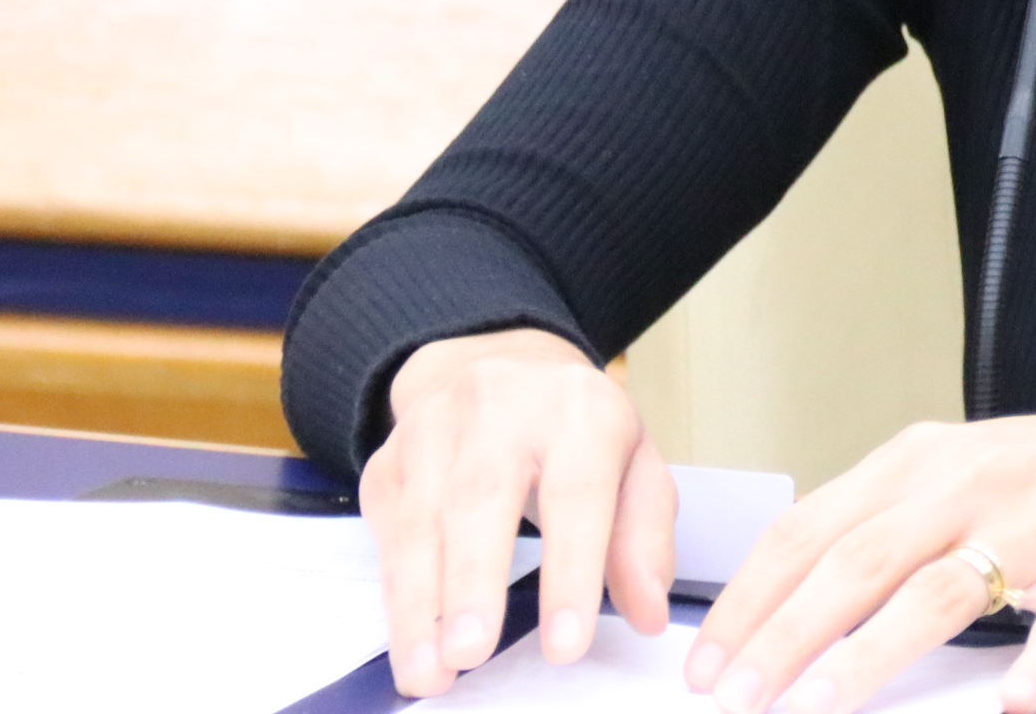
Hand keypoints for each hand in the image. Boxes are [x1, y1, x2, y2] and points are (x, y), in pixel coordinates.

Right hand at [361, 327, 678, 694]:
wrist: (502, 363)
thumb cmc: (579, 431)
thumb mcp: (635, 465)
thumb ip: (643, 538)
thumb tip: (648, 612)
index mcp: (579, 409)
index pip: (576, 491)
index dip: (571, 570)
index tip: (566, 645)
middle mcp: (501, 405)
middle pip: (481, 495)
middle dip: (474, 581)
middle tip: (472, 653)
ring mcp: (434, 427)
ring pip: (420, 518)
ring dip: (421, 605)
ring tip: (431, 672)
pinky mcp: (389, 459)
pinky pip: (387, 532)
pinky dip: (397, 595)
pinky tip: (410, 643)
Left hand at [684, 386, 1035, 713]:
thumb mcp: (971, 471)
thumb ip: (895, 520)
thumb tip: (799, 594)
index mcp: (927, 457)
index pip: (812, 527)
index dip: (752, 594)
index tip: (709, 654)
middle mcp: (973, 479)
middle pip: (853, 562)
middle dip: (780, 635)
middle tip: (732, 695)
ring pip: (932, 592)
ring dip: (862, 658)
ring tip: (813, 709)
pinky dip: (1030, 666)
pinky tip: (1005, 704)